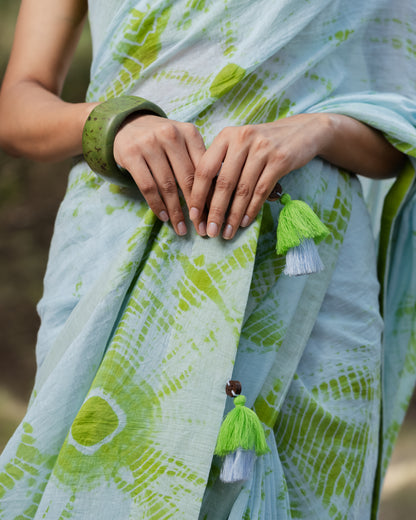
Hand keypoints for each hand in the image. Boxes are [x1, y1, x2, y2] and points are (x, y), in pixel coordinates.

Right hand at [114, 114, 205, 234]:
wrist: (128, 124)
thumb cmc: (163, 141)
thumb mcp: (183, 142)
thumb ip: (198, 161)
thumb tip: (217, 196)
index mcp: (189, 132)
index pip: (204, 168)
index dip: (210, 195)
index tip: (214, 215)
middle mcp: (170, 135)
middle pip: (187, 178)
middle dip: (196, 207)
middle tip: (201, 228)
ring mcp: (149, 144)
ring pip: (167, 185)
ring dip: (176, 211)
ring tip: (182, 229)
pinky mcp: (131, 154)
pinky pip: (147, 186)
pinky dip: (157, 205)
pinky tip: (164, 217)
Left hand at [189, 113, 330, 238]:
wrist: (303, 131)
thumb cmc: (264, 143)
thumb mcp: (240, 145)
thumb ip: (222, 164)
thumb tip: (203, 200)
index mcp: (226, 136)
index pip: (204, 169)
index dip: (197, 195)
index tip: (194, 216)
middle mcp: (242, 139)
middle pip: (223, 183)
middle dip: (215, 211)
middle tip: (209, 232)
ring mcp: (262, 149)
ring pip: (243, 190)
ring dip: (233, 215)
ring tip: (227, 232)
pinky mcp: (280, 160)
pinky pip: (261, 191)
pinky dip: (251, 210)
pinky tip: (244, 222)